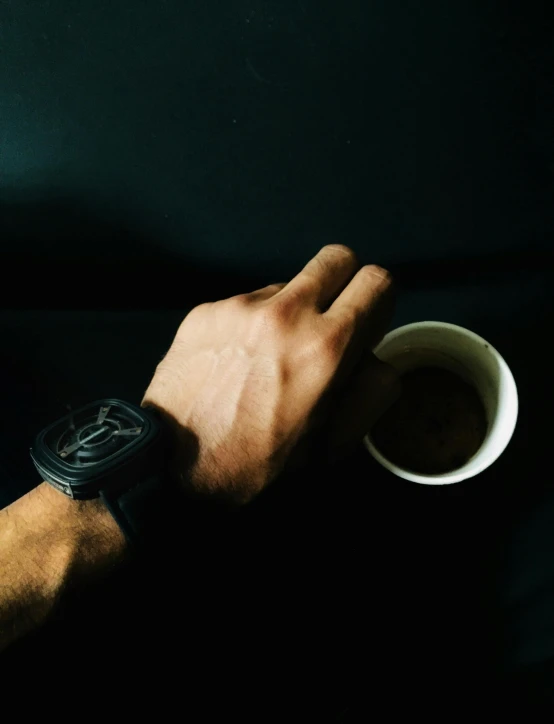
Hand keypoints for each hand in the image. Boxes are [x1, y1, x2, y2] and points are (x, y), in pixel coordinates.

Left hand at [142, 245, 398, 503]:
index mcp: (325, 348)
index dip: (378, 303)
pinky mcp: (207, 310)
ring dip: (291, 311)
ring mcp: (241, 307)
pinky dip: (250, 325)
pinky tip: (233, 361)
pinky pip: (246, 303)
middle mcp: (286, 314)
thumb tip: (370, 354)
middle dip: (342, 284)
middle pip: (337, 258)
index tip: (364, 327)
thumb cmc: (256, 464)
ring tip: (268, 358)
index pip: (378, 282)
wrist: (170, 463)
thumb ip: (367, 389)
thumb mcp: (329, 442)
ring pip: (288, 284)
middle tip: (329, 321)